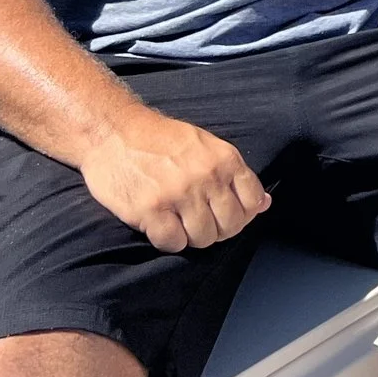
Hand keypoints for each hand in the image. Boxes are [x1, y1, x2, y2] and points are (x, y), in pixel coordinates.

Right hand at [78, 107, 269, 253]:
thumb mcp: (206, 146)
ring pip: (204, 238)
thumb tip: (264, 204)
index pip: (253, 202)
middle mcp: (206, 177)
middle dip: (218, 230)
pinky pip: (173, 243)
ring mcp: (178, 194)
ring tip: (179, 223)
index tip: (226, 213)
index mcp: (224, 159)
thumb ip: (234, 175)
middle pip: (231, 225)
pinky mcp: (150, 211)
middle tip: (200, 222)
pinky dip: (170, 241)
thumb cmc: (160, 140)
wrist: (113, 132)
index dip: (243, 214)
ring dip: (193, 237)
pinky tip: (161, 226)